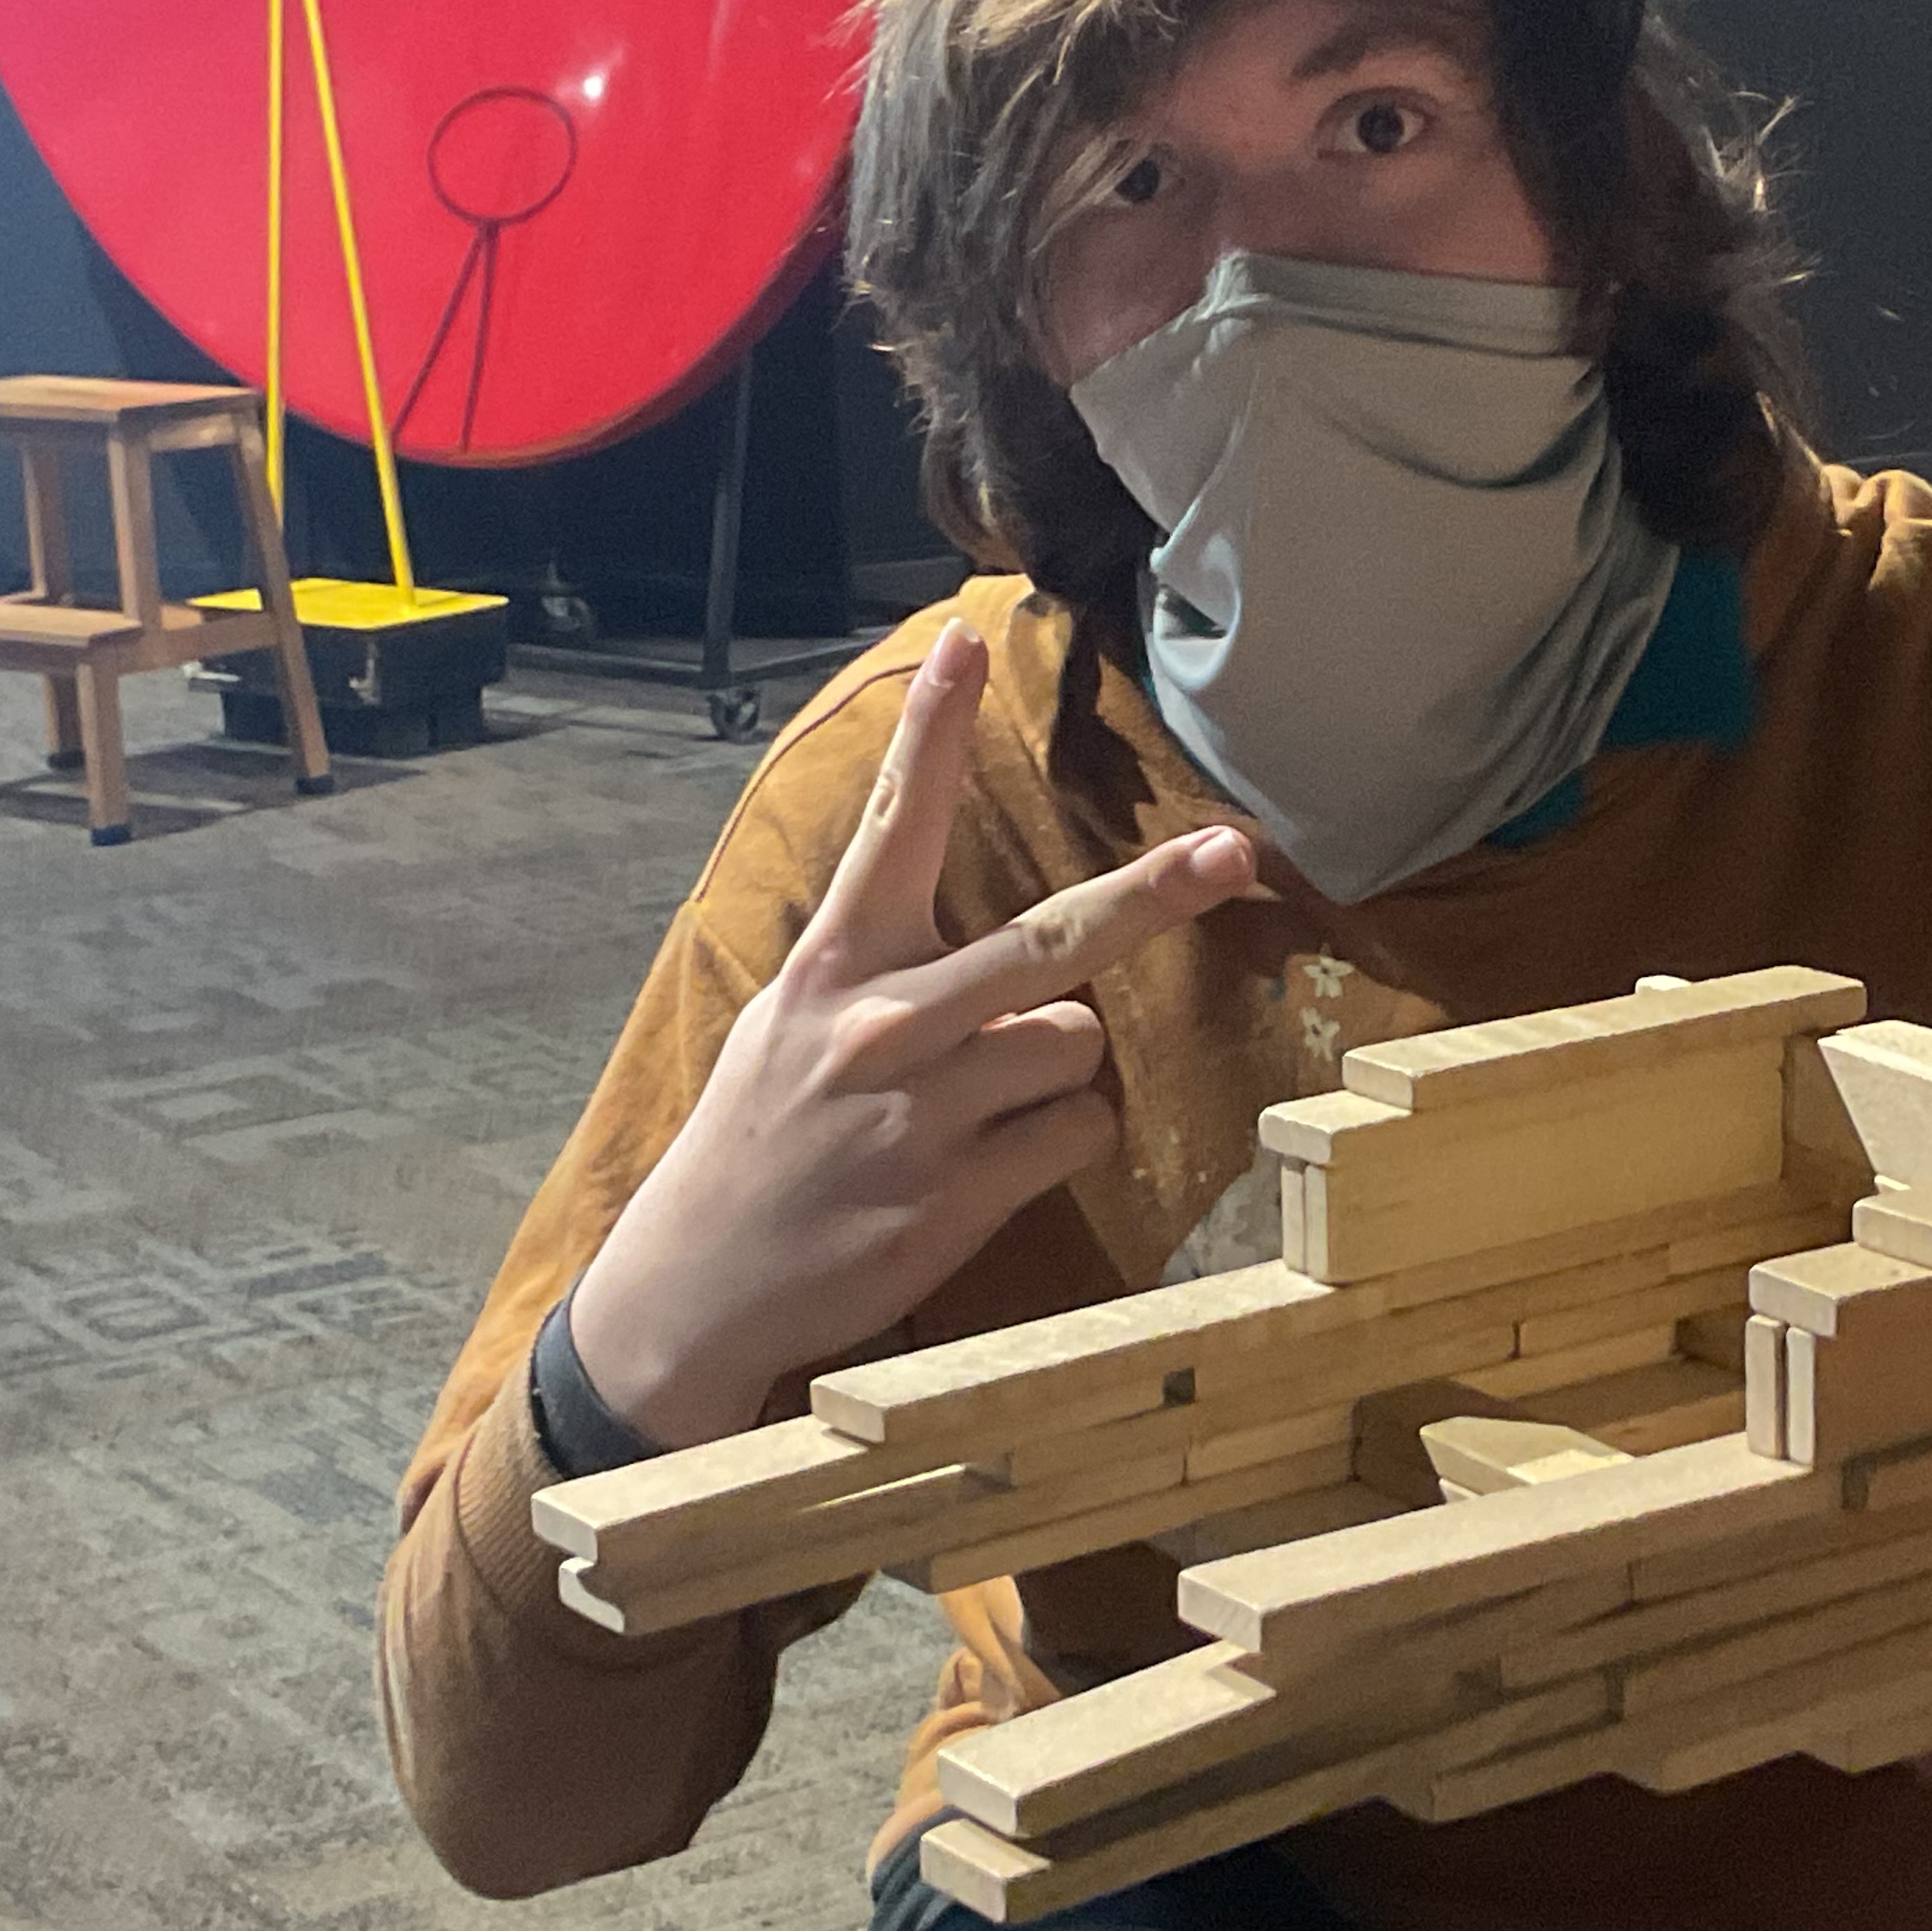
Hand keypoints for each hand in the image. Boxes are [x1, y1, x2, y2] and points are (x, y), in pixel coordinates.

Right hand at [571, 618, 1256, 1447]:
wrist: (697, 1285)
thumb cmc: (757, 1142)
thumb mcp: (786, 1026)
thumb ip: (878, 968)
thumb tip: (987, 937)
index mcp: (836, 967)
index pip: (892, 828)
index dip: (931, 733)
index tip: (966, 645)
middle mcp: (885, 1024)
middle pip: (1053, 940)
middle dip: (1153, 894)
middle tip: (1234, 855)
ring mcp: (928, 1111)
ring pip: (1078, 1042)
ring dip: (1059, 1070)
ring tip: (983, 1108)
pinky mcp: (961, 1194)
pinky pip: (1077, 1133)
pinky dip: (1056, 1145)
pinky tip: (988, 1168)